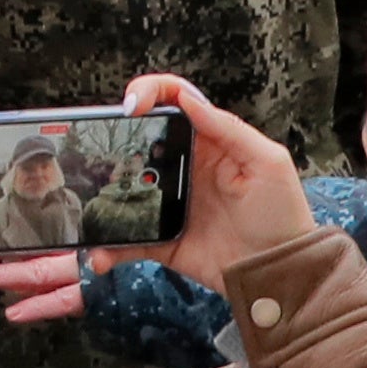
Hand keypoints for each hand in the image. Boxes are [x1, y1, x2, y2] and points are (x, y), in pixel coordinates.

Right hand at [0, 76, 318, 322]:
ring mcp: (169, 202)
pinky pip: (125, 239)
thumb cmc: (283, 216)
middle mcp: (183, 167)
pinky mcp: (161, 239)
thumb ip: (228, 129)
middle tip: (92, 144)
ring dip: (100, 193)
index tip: (131, 105)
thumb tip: (188, 99)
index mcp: (209, 141)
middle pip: (138, 139)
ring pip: (123, 187)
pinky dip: (108, 247)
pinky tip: (100, 253)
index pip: (174, 101)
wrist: (279, 276)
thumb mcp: (267, 164)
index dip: (149, 92)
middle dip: (111, 138)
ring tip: (83, 197)